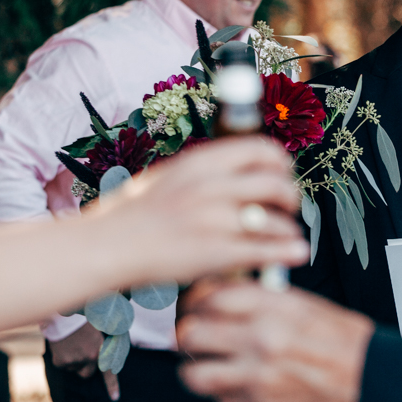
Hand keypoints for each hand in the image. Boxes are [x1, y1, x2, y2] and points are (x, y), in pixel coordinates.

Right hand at [49, 322, 119, 399]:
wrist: (63, 315)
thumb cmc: (83, 320)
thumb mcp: (99, 329)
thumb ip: (103, 344)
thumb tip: (106, 355)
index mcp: (100, 348)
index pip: (108, 371)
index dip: (112, 385)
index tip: (115, 398)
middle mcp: (88, 357)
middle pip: (87, 374)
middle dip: (85, 368)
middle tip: (82, 352)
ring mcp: (73, 361)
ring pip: (74, 369)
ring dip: (74, 361)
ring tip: (72, 344)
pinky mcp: (60, 362)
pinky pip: (63, 366)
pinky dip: (63, 359)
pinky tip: (64, 346)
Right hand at [88, 137, 309, 284]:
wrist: (104, 246)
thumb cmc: (132, 213)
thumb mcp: (169, 174)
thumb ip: (205, 169)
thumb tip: (238, 165)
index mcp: (202, 162)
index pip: (261, 149)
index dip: (281, 162)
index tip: (284, 172)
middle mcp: (212, 186)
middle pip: (276, 184)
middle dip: (290, 196)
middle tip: (289, 206)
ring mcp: (215, 220)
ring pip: (276, 220)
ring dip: (289, 228)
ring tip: (289, 235)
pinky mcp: (215, 252)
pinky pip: (265, 251)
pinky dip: (287, 251)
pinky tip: (297, 252)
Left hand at [178, 282, 373, 401]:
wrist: (365, 373)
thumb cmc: (339, 337)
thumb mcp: (301, 302)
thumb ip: (261, 298)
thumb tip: (224, 295)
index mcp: (273, 306)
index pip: (211, 296)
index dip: (196, 299)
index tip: (195, 303)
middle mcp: (260, 338)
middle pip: (193, 332)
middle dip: (187, 332)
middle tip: (191, 332)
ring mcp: (256, 374)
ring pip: (195, 372)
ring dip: (195, 366)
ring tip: (204, 361)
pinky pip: (219, 398)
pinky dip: (221, 390)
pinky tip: (235, 379)